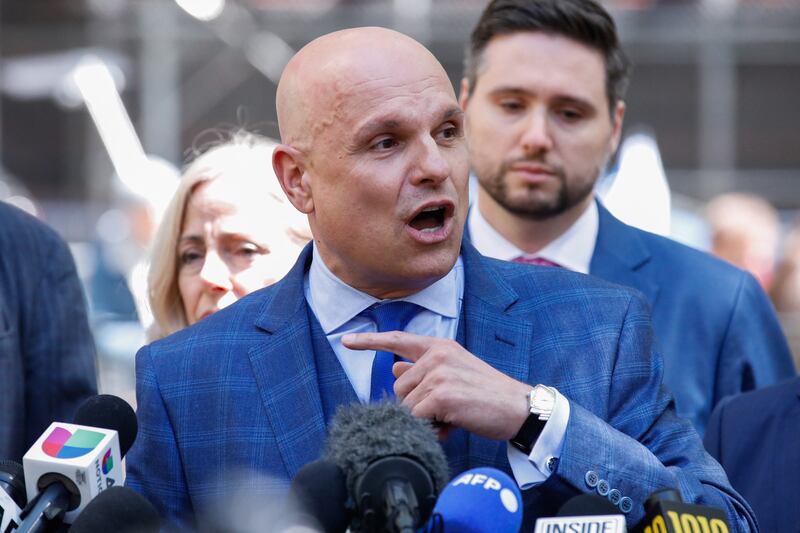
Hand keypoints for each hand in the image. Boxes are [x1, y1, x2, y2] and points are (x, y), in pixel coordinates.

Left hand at [342, 331, 530, 440]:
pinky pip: (416, 418)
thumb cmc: (485, 394)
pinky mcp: (440, 394)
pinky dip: (430, 428)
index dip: (369, 342)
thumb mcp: (454, 374)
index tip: (346, 340)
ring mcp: (438, 373)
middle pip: (398, 389)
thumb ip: (423, 370)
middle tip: (446, 409)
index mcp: (439, 346)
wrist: (517, 407)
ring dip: (424, 419)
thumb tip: (394, 370)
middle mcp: (436, 355)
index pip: (397, 340)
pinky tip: (451, 425)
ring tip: (452, 416)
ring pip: (406, 406)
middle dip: (416, 405)